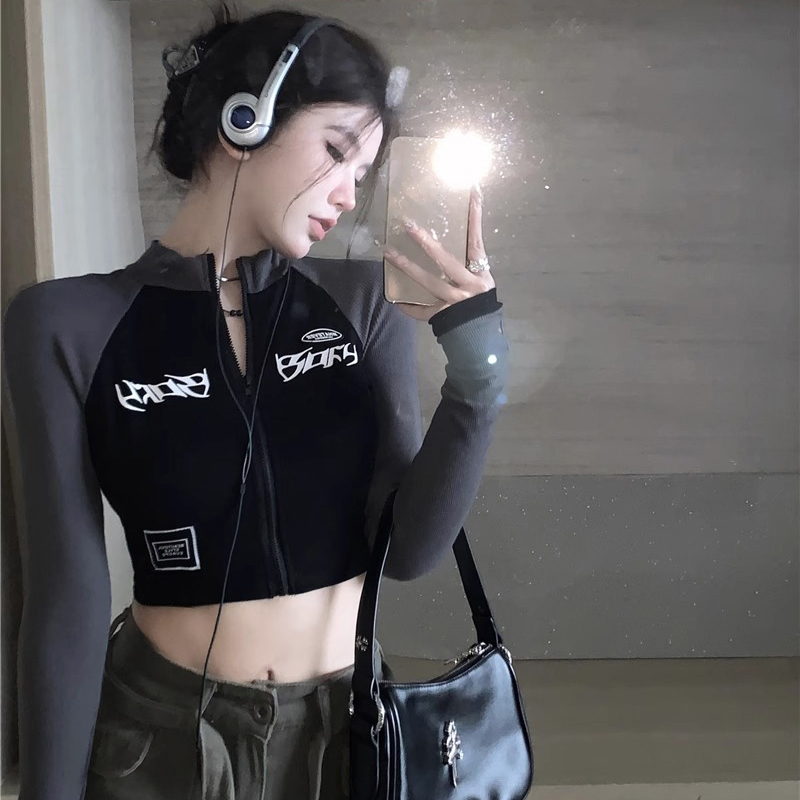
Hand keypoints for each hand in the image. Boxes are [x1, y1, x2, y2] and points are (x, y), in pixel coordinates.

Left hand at [382, 185, 494, 321]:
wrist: (481, 337)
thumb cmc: (482, 305)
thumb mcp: (483, 282)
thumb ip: (471, 265)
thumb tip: (459, 236)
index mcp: (480, 275)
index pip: (476, 242)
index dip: (475, 217)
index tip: (472, 191)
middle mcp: (467, 286)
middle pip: (444, 260)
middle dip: (425, 242)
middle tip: (407, 224)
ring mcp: (452, 302)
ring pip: (426, 281)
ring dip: (406, 266)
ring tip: (388, 253)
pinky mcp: (440, 316)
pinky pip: (420, 310)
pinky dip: (407, 306)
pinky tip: (394, 298)